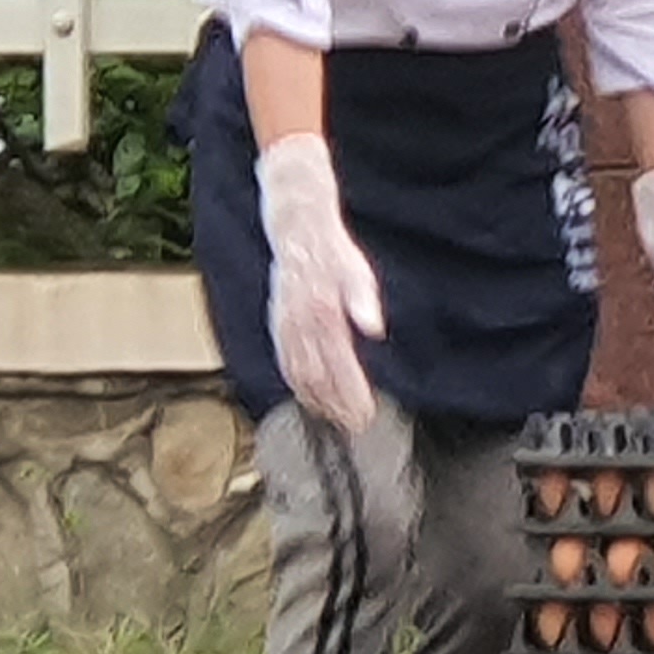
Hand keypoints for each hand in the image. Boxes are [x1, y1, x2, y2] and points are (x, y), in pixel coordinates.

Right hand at [257, 134, 386, 433]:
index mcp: (323, 313)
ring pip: (299, 372)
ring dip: (317, 399)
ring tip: (334, 420)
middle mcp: (301, 323)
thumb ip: (363, 300)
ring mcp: (286, 324)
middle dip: (338, 405)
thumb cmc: (332, 250)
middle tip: (355, 426)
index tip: (366, 414)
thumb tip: (374, 328)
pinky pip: (284, 358)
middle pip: (319, 376)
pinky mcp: (279, 321)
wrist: (297, 227)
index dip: (352, 394)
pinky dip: (294, 381)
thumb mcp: (356, 269)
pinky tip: (305, 396)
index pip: (339, 365)